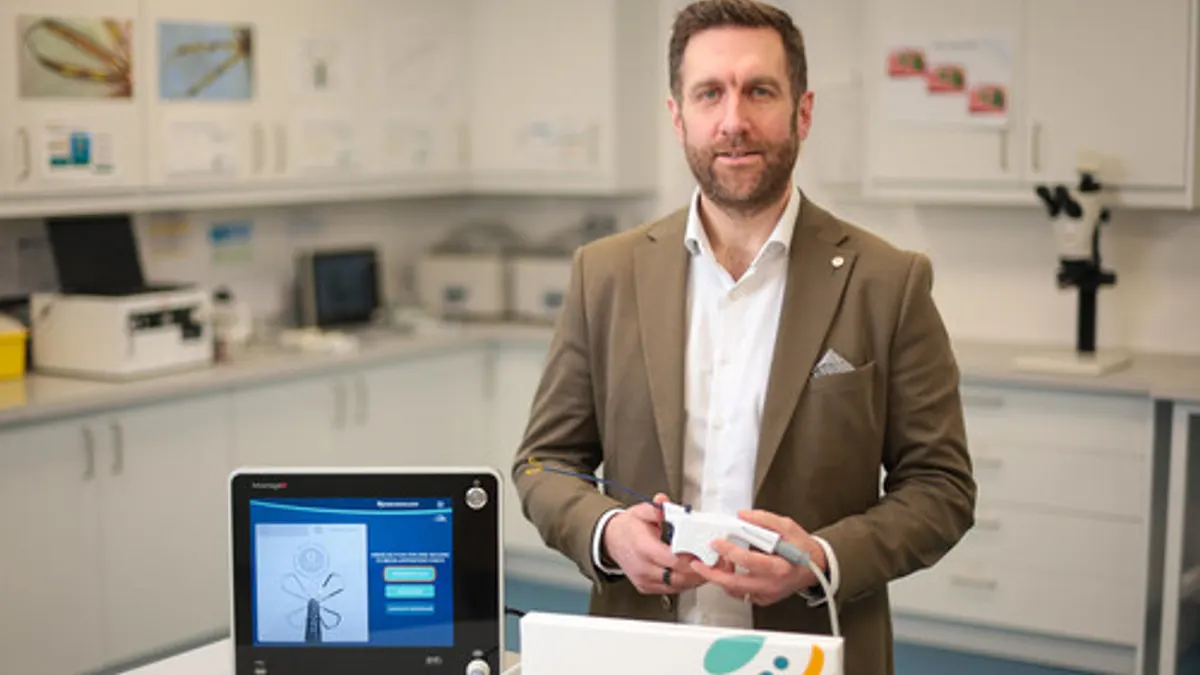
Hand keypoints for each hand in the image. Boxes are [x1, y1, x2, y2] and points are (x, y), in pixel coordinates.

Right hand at [602, 493, 706, 593]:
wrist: (611, 540)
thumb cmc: (629, 527)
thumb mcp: (642, 511)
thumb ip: (657, 508)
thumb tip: (664, 501)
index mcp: (642, 546)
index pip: (672, 559)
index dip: (691, 557)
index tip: (704, 552)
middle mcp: (642, 566)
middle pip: (677, 575)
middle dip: (697, 569)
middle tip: (713, 562)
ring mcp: (644, 579)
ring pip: (676, 585)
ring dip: (694, 578)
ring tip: (707, 567)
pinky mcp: (646, 587)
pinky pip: (670, 589)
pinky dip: (684, 583)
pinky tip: (693, 574)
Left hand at [690, 509, 825, 605]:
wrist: (817, 568)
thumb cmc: (803, 549)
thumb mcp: (787, 527)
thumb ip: (764, 520)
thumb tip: (743, 516)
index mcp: (779, 566)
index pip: (749, 560)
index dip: (729, 551)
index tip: (716, 542)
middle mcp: (772, 584)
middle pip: (735, 583)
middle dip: (713, 574)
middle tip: (698, 564)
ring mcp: (767, 594)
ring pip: (736, 591)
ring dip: (720, 578)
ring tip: (714, 563)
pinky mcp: (764, 598)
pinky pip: (742, 593)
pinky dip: (731, 583)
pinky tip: (729, 570)